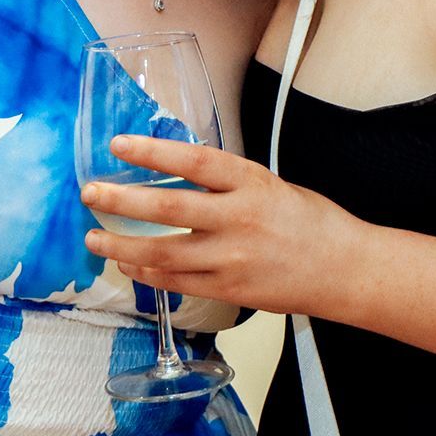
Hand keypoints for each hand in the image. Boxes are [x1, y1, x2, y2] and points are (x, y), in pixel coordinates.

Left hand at [80, 135, 362, 317]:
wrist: (344, 269)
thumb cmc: (311, 222)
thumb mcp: (270, 183)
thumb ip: (226, 181)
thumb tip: (177, 171)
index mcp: (250, 182)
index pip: (193, 160)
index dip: (152, 152)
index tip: (118, 145)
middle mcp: (238, 218)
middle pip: (167, 207)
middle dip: (120, 200)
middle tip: (90, 193)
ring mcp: (231, 258)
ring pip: (162, 251)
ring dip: (121, 245)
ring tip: (93, 238)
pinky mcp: (229, 289)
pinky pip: (176, 282)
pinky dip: (146, 273)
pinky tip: (128, 264)